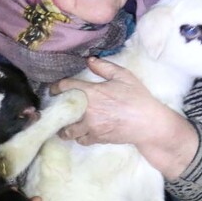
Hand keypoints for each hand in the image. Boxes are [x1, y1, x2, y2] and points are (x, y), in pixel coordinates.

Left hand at [51, 56, 198, 179]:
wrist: (148, 123)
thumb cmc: (137, 98)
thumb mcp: (124, 77)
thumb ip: (105, 67)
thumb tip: (89, 61)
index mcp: (91, 92)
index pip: (65, 87)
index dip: (56, 87)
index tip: (53, 90)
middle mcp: (87, 110)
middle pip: (62, 112)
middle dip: (58, 111)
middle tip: (56, 110)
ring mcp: (91, 126)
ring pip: (69, 130)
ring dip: (65, 128)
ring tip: (65, 126)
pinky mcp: (97, 138)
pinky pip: (81, 140)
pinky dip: (80, 137)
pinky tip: (82, 133)